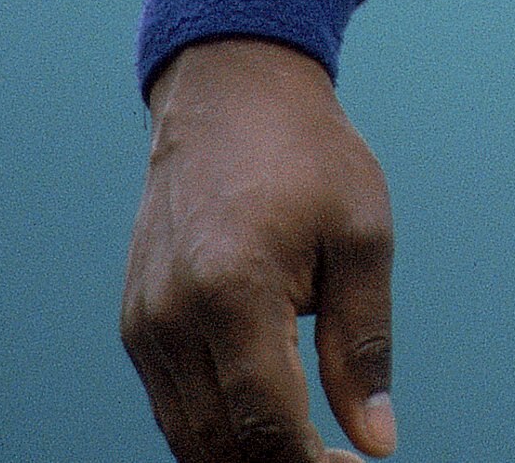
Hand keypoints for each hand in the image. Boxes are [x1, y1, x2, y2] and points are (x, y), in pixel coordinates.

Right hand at [122, 37, 396, 460]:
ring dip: (246, 455)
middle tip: (339, 460)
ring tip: (309, 446)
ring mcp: (145, 322)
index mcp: (233, 289)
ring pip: (189, 437)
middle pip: (220, 445)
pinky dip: (216, 424)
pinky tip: (266, 411)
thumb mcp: (361, 232)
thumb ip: (364, 343)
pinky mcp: (136, 320)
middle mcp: (173, 316)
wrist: (232, 89)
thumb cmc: (309, 152)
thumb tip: (377, 441)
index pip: (265, 424)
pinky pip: (172, 403)